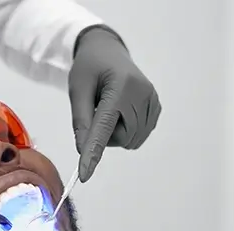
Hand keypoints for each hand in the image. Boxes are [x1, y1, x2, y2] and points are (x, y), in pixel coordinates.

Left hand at [69, 26, 161, 181]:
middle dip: (104, 133)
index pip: (104, 127)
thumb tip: (82, 150)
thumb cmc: (89, 69)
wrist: (107, 52)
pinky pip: (138, 135)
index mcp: (121, 86)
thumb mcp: (77, 90)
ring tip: (109, 107)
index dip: (93, 153)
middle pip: (119, 138)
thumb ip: (81, 120)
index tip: (84, 176)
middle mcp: (143, 94)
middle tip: (96, 109)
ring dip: (114, 133)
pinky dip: (125, 130)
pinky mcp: (156, 108)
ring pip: (130, 140)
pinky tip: (121, 111)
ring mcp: (153, 101)